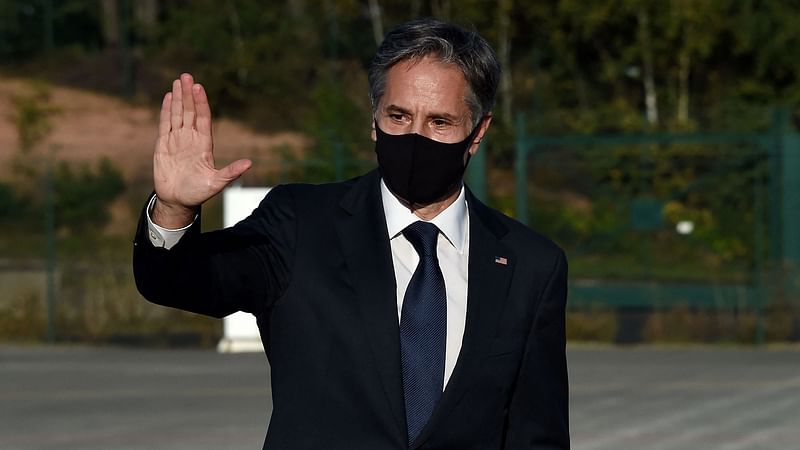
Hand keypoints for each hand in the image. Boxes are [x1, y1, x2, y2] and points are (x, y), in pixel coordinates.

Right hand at [151, 73, 251, 227]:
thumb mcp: (217, 182)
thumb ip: (231, 172)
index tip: (199, 88)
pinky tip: (168, 97)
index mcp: (204, 144)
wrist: (178, 201)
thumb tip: (249, 163)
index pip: (203, 118)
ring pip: (177, 114)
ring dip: (177, 98)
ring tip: (178, 81)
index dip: (201, 103)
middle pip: (189, 111)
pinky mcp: (163, 145)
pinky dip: (166, 110)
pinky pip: (164, 124)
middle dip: (188, 94)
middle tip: (187, 76)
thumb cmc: (198, 192)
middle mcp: (191, 138)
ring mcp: (177, 140)